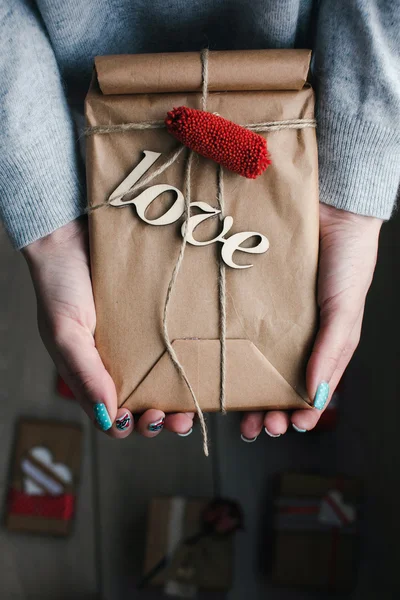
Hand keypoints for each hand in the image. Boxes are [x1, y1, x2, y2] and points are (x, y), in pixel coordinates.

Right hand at [22, 218, 193, 437]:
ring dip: (178, 400)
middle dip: (161, 420)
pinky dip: (185, 362)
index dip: (130, 426)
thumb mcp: (66, 332)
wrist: (73, 235)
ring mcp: (137, 343)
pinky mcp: (154, 321)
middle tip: (179, 419)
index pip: (111, 415)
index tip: (146, 418)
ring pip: (162, 382)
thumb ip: (84, 374)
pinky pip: (172, 347)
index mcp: (90, 373)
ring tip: (193, 404)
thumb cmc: (60, 284)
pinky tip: (198, 366)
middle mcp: (116, 362)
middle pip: (143, 405)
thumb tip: (106, 417)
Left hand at [240, 204, 382, 438]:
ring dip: (244, 388)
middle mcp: (296, 337)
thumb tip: (317, 396)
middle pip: (278, 383)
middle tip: (251, 427)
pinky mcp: (253, 298)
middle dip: (266, 410)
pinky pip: (238, 326)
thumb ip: (332, 351)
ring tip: (231, 408)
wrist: (330, 209)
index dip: (299, 413)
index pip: (311, 390)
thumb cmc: (349, 262)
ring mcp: (272, 319)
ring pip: (254, 361)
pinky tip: (216, 362)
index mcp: (324, 345)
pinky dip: (229, 346)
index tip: (283, 428)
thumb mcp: (346, 311)